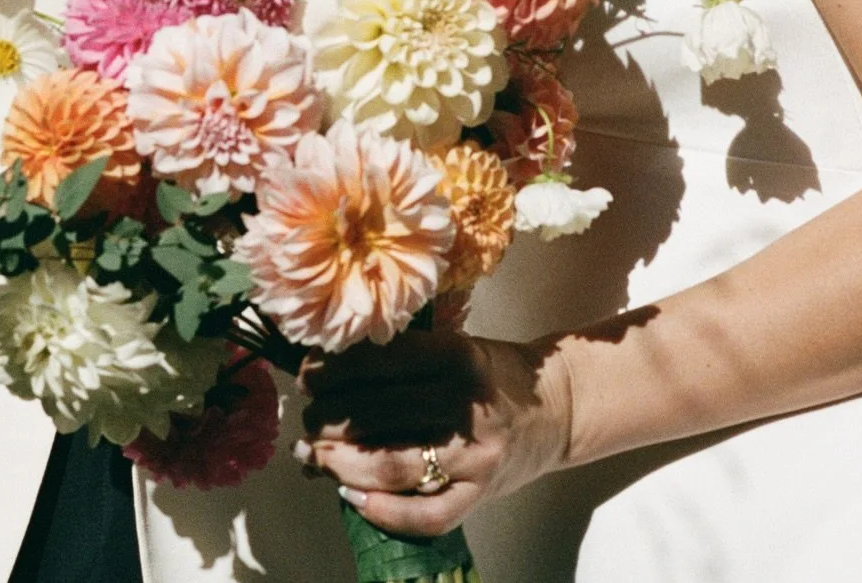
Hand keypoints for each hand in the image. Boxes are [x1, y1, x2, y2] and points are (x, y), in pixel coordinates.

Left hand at [295, 328, 571, 537]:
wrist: (555, 407)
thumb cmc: (489, 374)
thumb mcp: (453, 346)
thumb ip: (402, 360)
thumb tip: (327, 375)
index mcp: (456, 355)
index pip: (382, 362)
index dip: (336, 371)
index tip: (308, 376)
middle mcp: (466, 404)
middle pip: (381, 414)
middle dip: (330, 420)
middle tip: (307, 421)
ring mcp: (476, 454)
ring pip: (394, 465)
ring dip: (343, 465)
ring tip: (315, 457)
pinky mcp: (483, 493)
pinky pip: (428, 514)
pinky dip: (385, 512)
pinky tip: (352, 498)